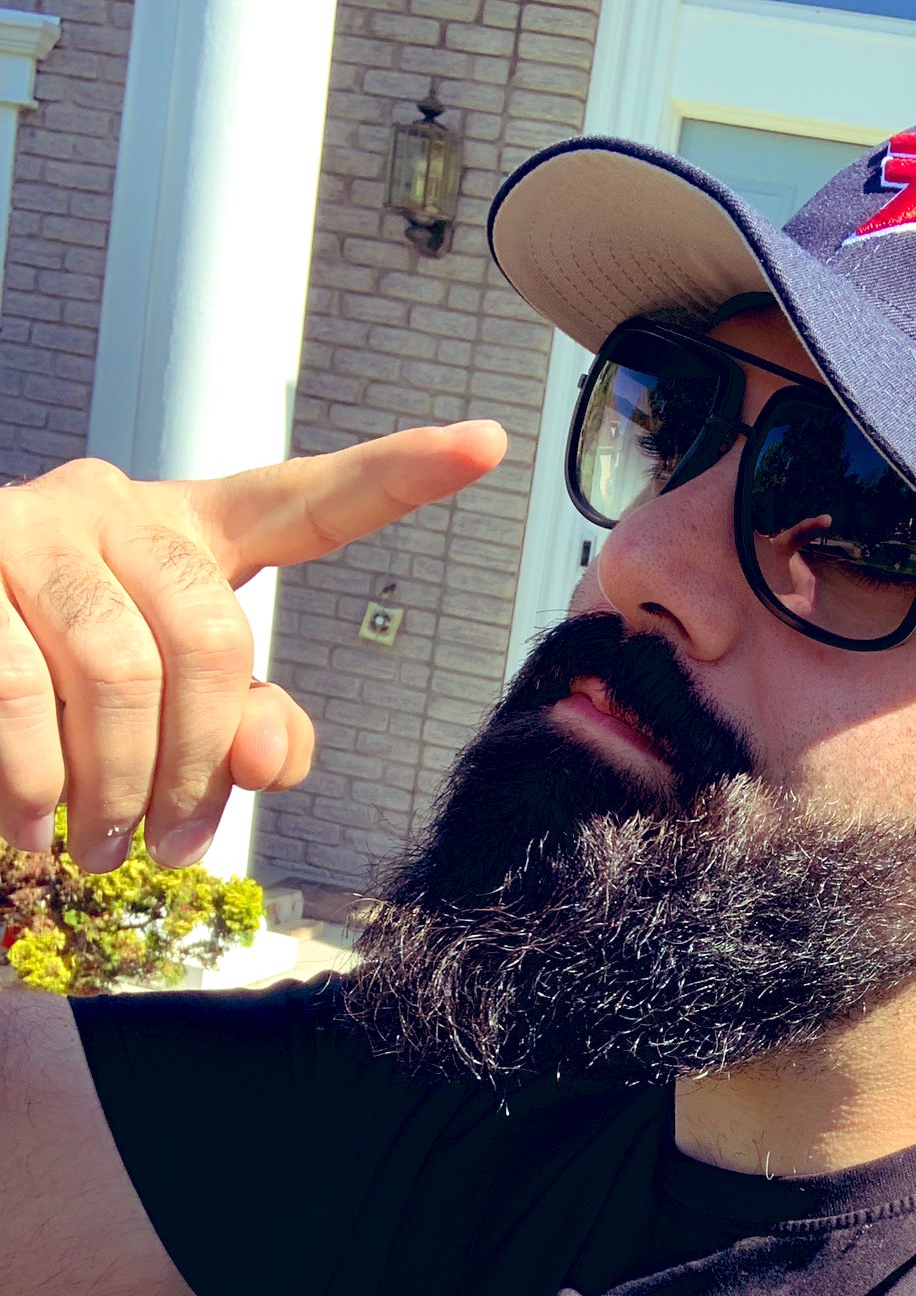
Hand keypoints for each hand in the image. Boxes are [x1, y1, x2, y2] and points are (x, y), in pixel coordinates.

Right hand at [0, 420, 507, 871]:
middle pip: (214, 637)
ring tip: (102, 852)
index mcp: (186, 532)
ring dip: (118, 790)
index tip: (490, 443)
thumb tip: (263, 761)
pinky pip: (24, 695)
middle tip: (174, 846)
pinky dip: (36, 788)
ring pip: (120, 672)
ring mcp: (26, 527)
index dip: (397, 476)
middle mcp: (110, 506)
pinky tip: (30, 833)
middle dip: (202, 766)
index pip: (303, 504)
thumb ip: (244, 733)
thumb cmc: (50, 690)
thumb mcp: (166, 714)